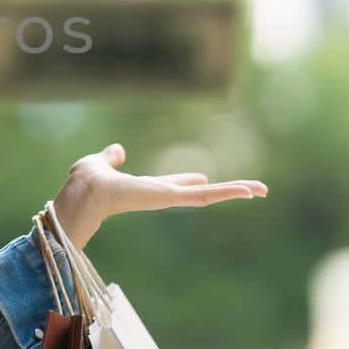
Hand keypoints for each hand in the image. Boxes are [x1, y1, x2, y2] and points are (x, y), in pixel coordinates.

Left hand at [50, 143, 266, 249]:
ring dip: (236, 191)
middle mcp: (160, 195)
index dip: (187, 181)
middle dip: (224, 191)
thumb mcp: (100, 163)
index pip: (173, 185)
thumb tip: (118, 150)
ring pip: (209, 197)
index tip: (201, 177)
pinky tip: (251, 191)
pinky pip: (207, 196)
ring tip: (262, 190)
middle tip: (250, 191)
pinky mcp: (173, 198)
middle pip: (199, 194)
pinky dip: (230, 192)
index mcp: (145, 188)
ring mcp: (169, 199)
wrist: (85, 192)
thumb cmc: (86, 182)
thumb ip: (110, 158)